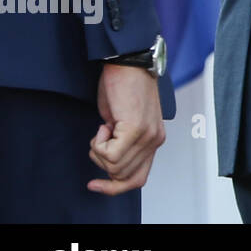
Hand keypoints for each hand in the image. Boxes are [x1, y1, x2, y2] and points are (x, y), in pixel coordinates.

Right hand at [88, 64, 165, 194]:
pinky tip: (105, 123)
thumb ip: (123, 146)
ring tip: (106, 126)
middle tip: (103, 135)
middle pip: (121, 175)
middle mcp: (155, 141)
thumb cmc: (124, 87)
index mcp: (154, 140)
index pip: (138, 179)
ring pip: (114, 166)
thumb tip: (111, 165)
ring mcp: (148, 136)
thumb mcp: (124, 123)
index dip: (114, 187)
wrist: (128, 63)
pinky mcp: (136, 129)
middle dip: (101, 160)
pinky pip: (110, 154)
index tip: (94, 184)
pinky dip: (99, 143)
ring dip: (99, 149)